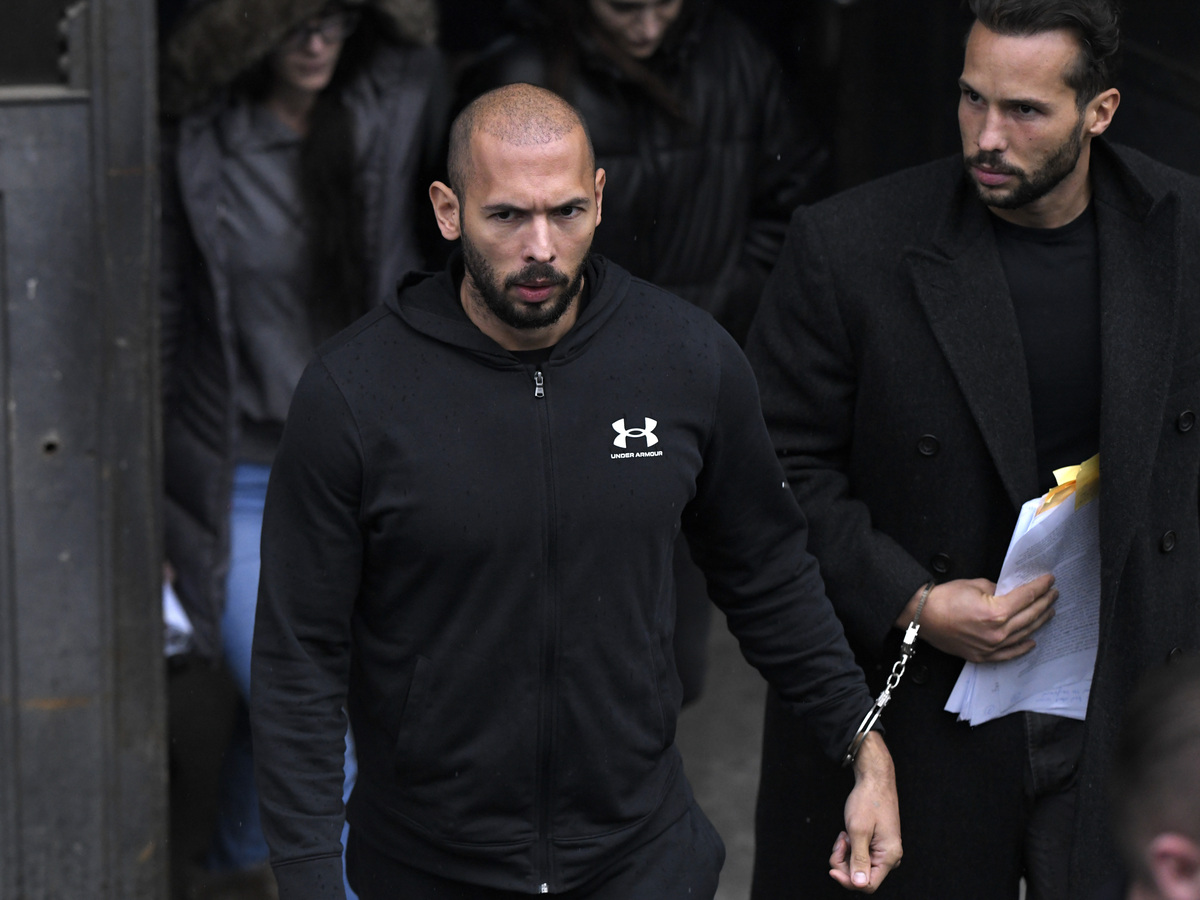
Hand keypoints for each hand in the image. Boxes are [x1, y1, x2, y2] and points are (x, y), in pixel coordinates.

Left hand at [830, 732, 901, 891]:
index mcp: (889, 856)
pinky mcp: (877, 844)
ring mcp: (883, 850)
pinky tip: (847, 834)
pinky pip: (860, 855)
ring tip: (844, 835)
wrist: (874, 780)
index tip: (832, 869)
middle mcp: (890, 857)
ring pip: (858, 865)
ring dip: (845, 854)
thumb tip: (860, 884)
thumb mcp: (858, 831)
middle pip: (861, 876)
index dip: (848, 880)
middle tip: (839, 843)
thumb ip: (858, 860)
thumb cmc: (868, 801)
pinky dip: (849, 847)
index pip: (868, 885)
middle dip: (844, 863)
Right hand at [896, 575, 1056, 662]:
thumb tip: (1009, 593)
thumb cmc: (944, 598)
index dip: (1040, 587)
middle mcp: (998, 633)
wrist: (921, 616)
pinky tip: (1032, 641)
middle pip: (1029, 616)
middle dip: (1044, 603)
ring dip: (1038, 622)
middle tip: (1053, 594)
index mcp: (997, 612)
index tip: (1050, 580)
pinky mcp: (982, 655)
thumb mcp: (975, 584)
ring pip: (1023, 634)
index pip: (1026, 598)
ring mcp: (991, 647)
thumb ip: (997, 590)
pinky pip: (1008, 654)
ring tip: (1048, 612)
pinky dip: (1022, 647)